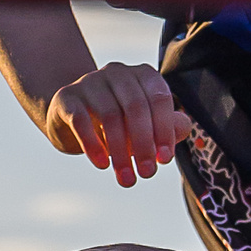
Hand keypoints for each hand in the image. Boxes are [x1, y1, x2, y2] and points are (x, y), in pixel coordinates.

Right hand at [42, 63, 192, 186]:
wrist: (72, 120)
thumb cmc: (120, 123)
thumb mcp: (147, 125)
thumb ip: (169, 126)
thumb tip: (183, 128)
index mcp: (142, 75)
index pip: (159, 98)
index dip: (164, 129)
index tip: (164, 160)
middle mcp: (117, 72)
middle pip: (135, 106)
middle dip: (143, 144)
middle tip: (146, 174)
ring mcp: (90, 82)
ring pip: (109, 115)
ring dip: (120, 151)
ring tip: (126, 178)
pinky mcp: (67, 97)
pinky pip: (81, 120)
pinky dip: (92, 144)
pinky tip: (102, 165)